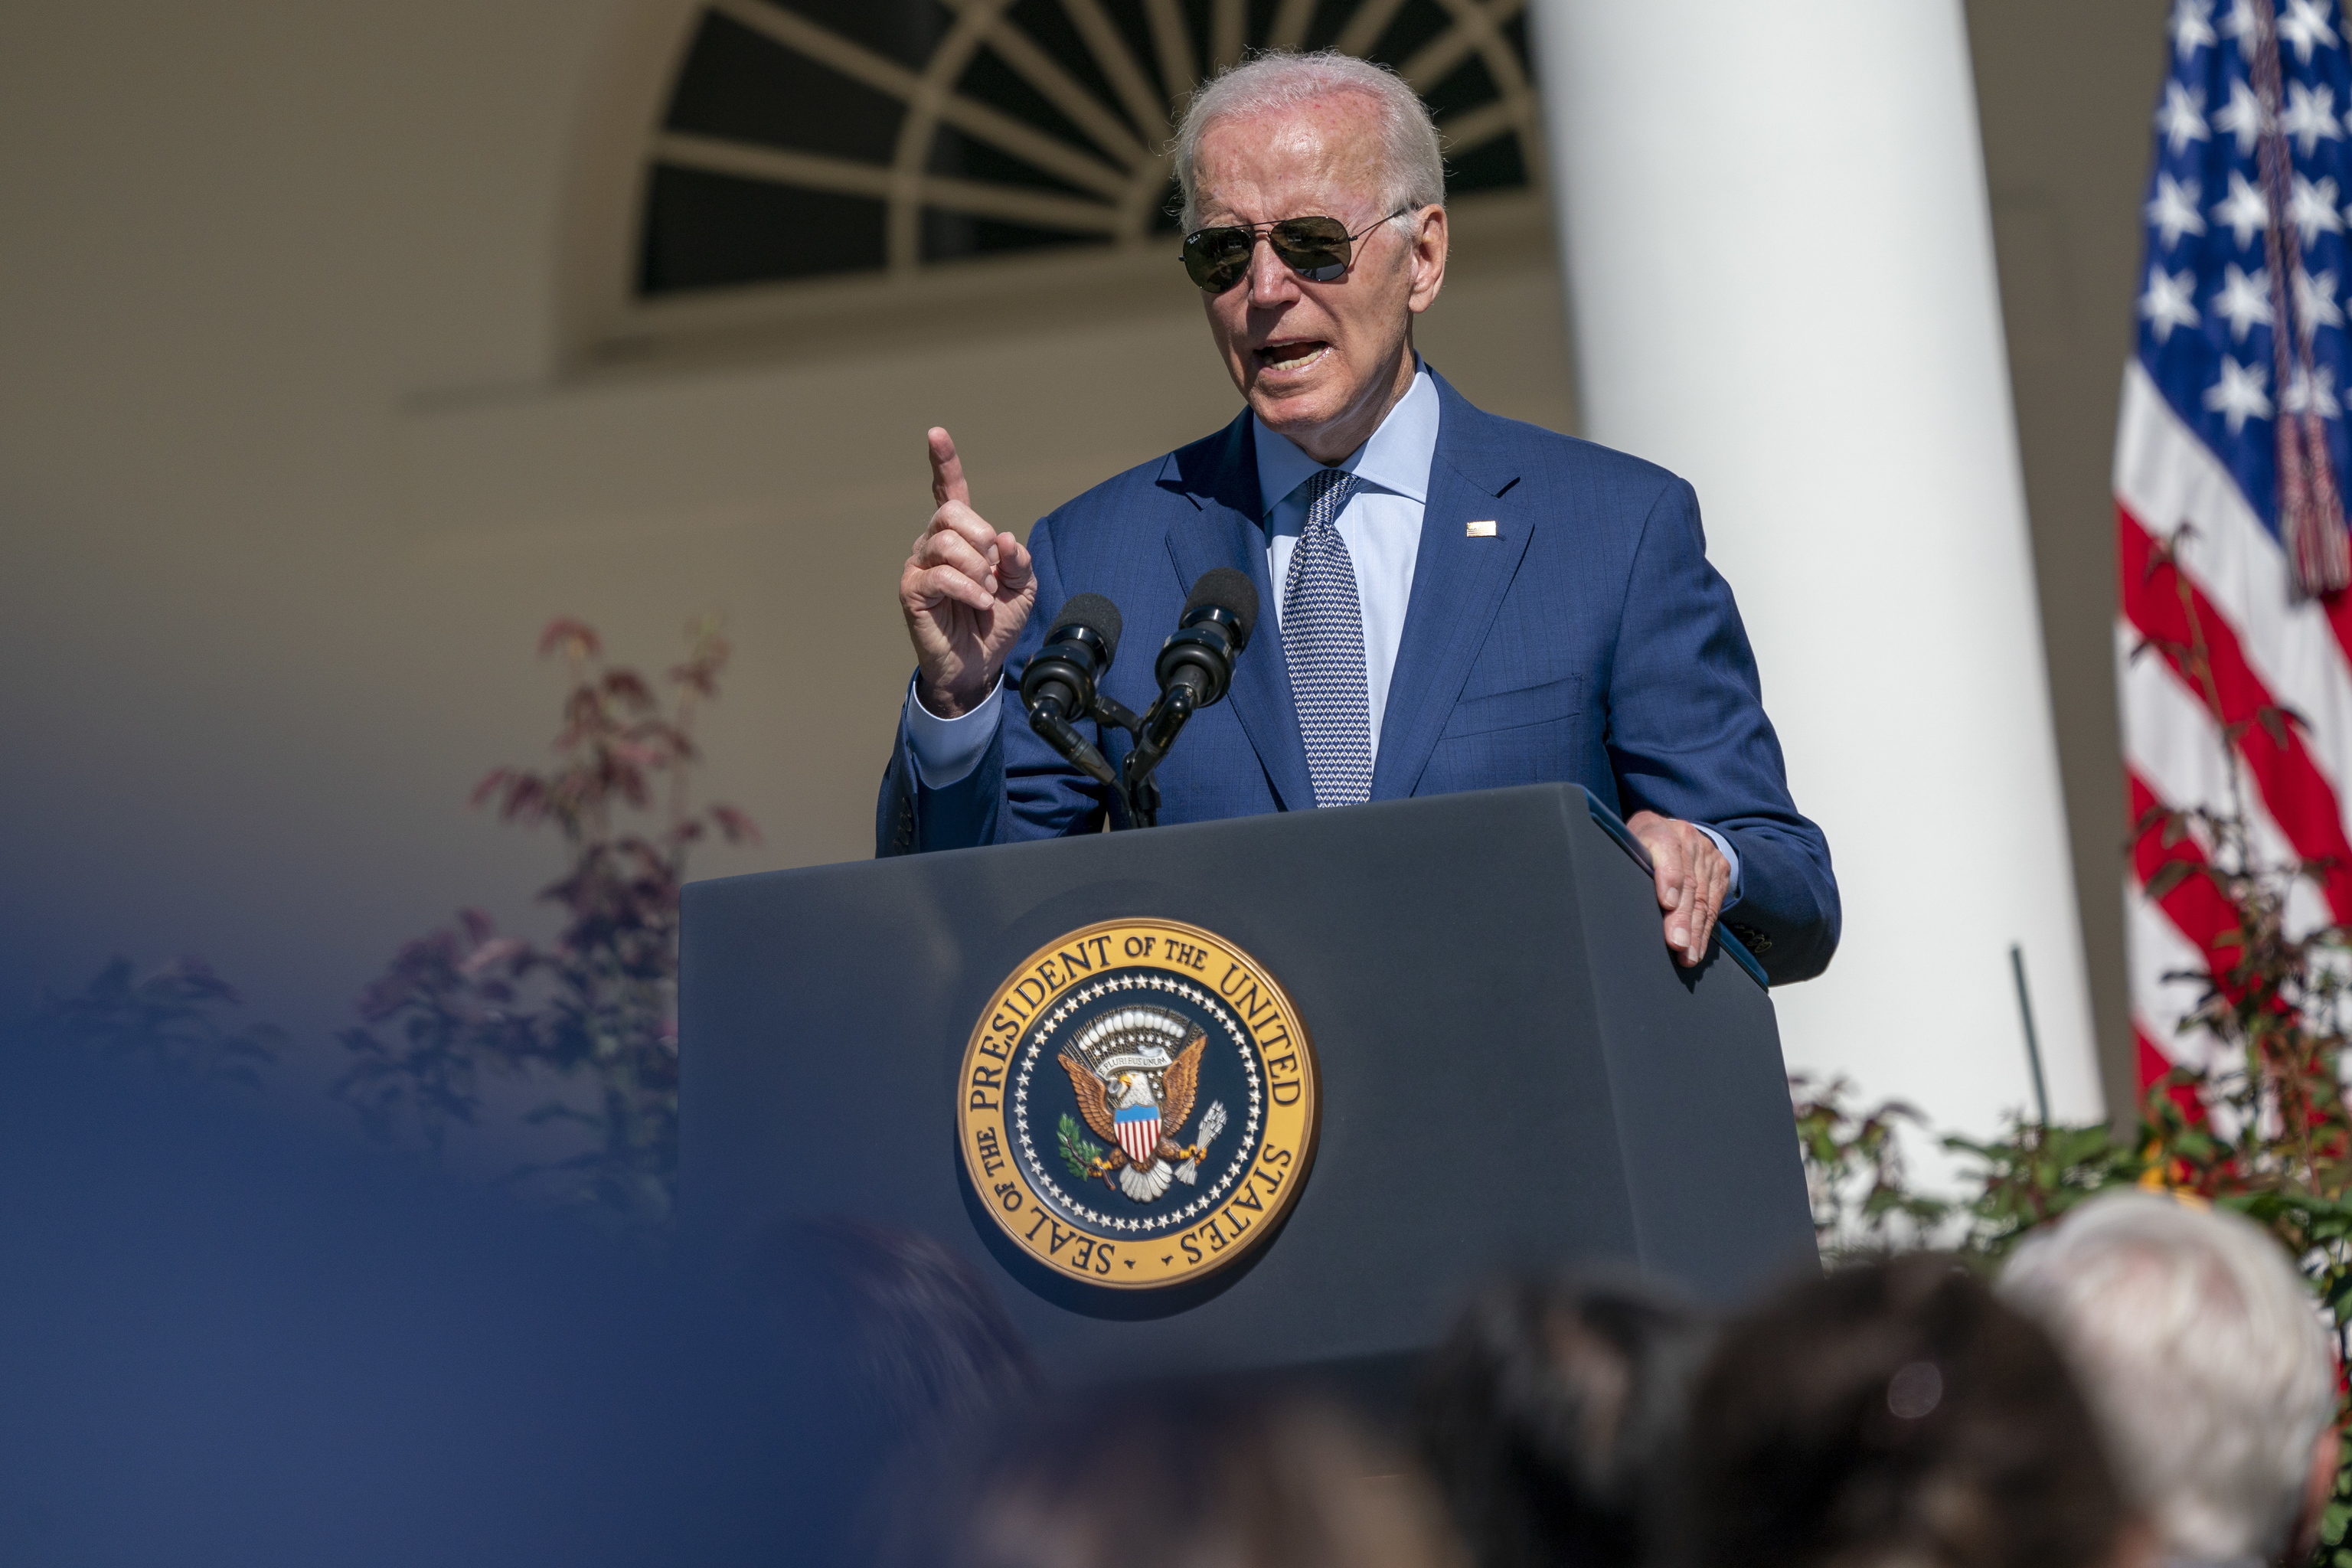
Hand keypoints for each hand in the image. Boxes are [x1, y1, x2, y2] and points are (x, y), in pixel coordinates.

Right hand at [899, 428, 1035, 715]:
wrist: (979, 665)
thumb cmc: (994, 623)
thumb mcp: (1022, 587)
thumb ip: (1018, 559)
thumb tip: (1002, 538)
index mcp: (961, 537)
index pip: (948, 491)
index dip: (944, 463)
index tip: (936, 433)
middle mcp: (934, 545)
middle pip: (950, 513)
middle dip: (980, 536)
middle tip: (993, 569)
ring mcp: (920, 566)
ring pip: (945, 541)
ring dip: (977, 569)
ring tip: (985, 593)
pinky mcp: (912, 591)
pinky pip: (939, 575)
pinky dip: (968, 588)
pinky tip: (980, 604)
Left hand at [1626, 811, 1728, 967]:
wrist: (1674, 831)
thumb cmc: (1640, 847)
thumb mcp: (1627, 846)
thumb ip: (1623, 862)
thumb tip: (1612, 895)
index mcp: (1655, 827)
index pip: (1665, 848)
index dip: (1667, 876)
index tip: (1666, 903)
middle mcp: (1686, 836)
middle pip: (1687, 881)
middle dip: (1682, 916)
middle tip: (1677, 943)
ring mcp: (1707, 852)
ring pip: (1703, 897)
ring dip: (1695, 930)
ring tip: (1688, 954)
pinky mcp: (1720, 868)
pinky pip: (1714, 903)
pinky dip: (1705, 929)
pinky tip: (1698, 948)